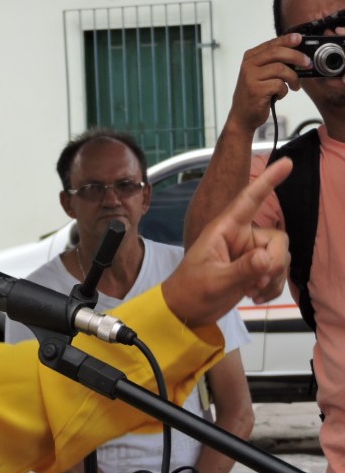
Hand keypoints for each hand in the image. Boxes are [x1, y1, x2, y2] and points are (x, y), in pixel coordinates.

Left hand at [162, 158, 291, 327]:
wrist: (186, 309)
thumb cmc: (190, 289)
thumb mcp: (215, 280)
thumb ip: (242, 269)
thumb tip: (267, 259)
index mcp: (224, 229)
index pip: (248, 200)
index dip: (267, 181)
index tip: (286, 163)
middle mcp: (240, 237)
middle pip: (277, 239)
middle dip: (275, 262)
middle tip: (258, 281)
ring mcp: (249, 253)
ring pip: (280, 258)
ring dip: (272, 279)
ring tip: (249, 291)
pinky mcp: (254, 268)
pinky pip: (278, 273)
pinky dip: (271, 287)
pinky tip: (254, 297)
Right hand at [228, 33, 305, 133]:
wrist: (242, 116)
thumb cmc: (256, 95)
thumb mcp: (262, 74)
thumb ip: (274, 62)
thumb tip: (299, 55)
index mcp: (250, 58)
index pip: (271, 44)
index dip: (287, 40)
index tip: (299, 39)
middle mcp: (248, 65)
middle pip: (276, 52)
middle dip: (296, 56)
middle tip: (307, 63)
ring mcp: (250, 77)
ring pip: (280, 69)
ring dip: (293, 78)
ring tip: (294, 86)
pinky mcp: (256, 90)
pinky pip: (279, 85)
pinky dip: (284, 91)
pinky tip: (279, 95)